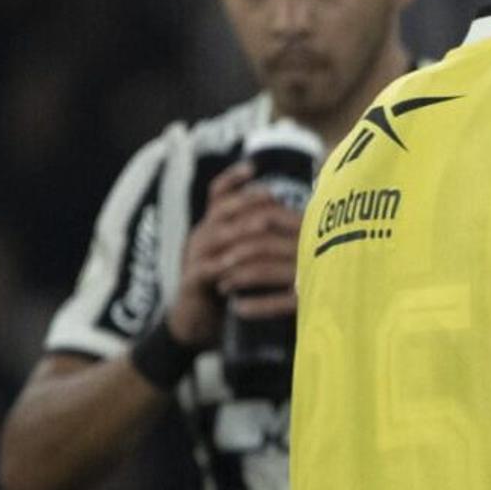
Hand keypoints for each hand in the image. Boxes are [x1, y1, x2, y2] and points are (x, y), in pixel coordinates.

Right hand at [174, 163, 297, 344]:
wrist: (197, 322)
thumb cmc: (228, 288)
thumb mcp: (243, 259)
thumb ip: (260, 240)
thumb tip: (297, 222)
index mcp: (215, 228)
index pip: (219, 195)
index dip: (233, 179)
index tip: (253, 166)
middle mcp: (202, 237)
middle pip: (220, 209)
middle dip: (245, 200)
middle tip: (269, 196)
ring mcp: (195, 257)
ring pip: (214, 235)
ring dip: (240, 230)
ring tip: (263, 225)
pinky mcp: (193, 281)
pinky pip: (207, 268)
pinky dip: (224, 265)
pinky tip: (240, 263)